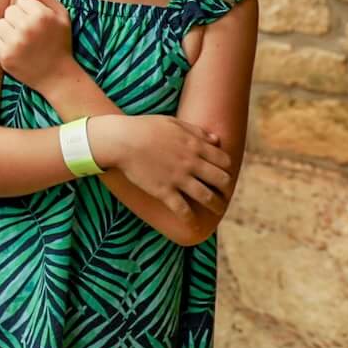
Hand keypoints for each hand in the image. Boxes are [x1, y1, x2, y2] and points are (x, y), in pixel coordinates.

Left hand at [0, 0, 73, 89]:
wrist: (57, 76)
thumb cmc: (60, 43)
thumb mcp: (62, 16)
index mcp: (41, 15)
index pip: (21, 0)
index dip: (29, 10)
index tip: (37, 22)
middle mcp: (27, 28)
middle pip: (9, 10)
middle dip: (17, 19)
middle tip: (29, 32)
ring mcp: (15, 43)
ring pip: (0, 24)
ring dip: (9, 30)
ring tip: (22, 40)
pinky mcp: (5, 56)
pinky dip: (3, 44)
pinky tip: (16, 50)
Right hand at [88, 114, 233, 219]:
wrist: (121, 140)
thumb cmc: (144, 128)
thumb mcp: (174, 123)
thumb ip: (197, 132)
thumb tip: (216, 140)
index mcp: (195, 145)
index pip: (224, 161)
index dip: (226, 168)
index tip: (223, 173)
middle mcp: (191, 163)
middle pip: (221, 180)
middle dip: (225, 189)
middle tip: (223, 193)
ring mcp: (178, 178)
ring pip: (207, 197)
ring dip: (216, 206)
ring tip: (218, 211)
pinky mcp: (163, 191)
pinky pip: (182, 210)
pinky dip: (190, 219)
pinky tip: (193, 224)